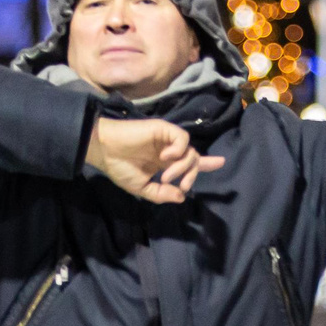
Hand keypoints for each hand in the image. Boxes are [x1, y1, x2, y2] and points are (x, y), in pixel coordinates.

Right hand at [85, 117, 224, 204]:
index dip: (206, 163)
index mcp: (164, 163)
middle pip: (194, 159)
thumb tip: (181, 196)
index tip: (220, 163)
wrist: (104, 151)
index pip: (190, 163)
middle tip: (181, 184)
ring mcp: (166, 139)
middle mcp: (168, 150)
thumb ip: (161, 194)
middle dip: (192, 174)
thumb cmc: (119, 167)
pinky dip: (178, 150)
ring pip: (190, 152)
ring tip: (166, 175)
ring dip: (182, 168)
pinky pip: (182, 138)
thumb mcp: (142, 188)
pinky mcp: (163, 129)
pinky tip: (165, 157)